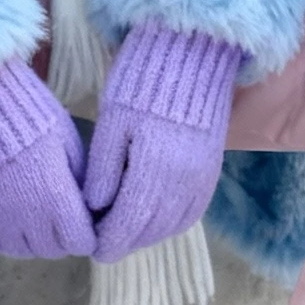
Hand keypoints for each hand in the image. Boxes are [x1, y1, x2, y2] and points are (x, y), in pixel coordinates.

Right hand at [0, 59, 94, 259]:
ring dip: (33, 239)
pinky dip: (4, 237)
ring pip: (23, 251)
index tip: (83, 220)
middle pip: (53, 250)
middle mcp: (28, 222)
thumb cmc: (29, 116)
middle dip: (62, 237)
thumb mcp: (68, 143)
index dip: (86, 233)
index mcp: (57, 201)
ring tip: (33, 216)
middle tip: (59, 216)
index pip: (81, 243)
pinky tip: (7, 218)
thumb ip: (80, 181)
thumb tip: (88, 205)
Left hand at [85, 24, 241, 263]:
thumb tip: (94, 208)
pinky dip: (171, 223)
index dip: (110, 240)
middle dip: (127, 241)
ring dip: (149, 235)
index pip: (131, 221)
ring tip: (125, 233)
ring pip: (174, 224)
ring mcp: (203, 176)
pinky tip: (154, 219)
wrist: (192, 54)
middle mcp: (185, 180)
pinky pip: (192, 211)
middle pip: (153, 229)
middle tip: (104, 245)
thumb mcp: (113, 122)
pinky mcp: (212, 169)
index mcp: (156, 168)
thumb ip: (104, 168)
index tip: (93, 250)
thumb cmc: (142, 81)